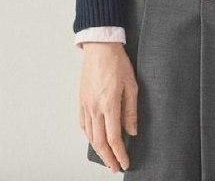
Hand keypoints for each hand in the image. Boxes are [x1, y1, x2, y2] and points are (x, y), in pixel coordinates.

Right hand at [79, 42, 137, 172]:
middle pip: (100, 141)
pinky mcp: (81, 100)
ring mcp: (86, 105)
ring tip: (107, 157)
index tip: (125, 162)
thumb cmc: (117, 62)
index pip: (114, 137)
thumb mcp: (131, 85)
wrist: (100, 47)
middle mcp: (95, 108)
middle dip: (108, 158)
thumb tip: (132, 131)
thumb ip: (131, 110)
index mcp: (109, 104)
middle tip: (115, 166)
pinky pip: (83, 124)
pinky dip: (88, 136)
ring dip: (98, 150)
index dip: (119, 153)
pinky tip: (94, 139)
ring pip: (90, 135)